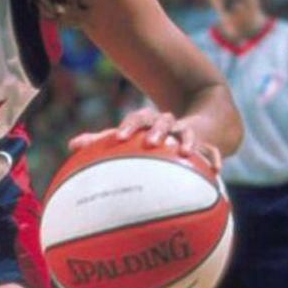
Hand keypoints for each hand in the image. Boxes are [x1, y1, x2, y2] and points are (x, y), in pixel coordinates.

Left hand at [68, 107, 222, 170]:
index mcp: (148, 121)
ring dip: (186, 141)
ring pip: (187, 133)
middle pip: (162, 121)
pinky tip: (216, 170)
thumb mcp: (131, 137)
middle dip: (156, 130)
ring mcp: (188, 132)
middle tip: (150, 142)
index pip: (137, 118)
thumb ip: (102, 141)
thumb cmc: (153, 135)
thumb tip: (71, 145)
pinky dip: (214, 158)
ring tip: (184, 152)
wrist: (198, 122)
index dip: (128, 127)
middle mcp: (168, 124)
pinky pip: (212, 150)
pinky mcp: (207, 143)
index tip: (119, 139)